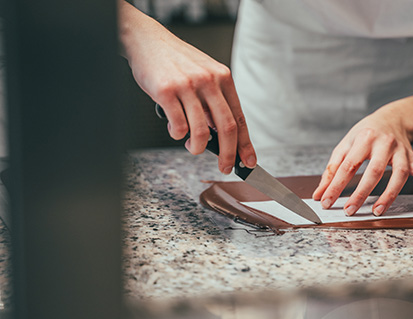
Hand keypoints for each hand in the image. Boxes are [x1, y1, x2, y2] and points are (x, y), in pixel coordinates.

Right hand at [119, 3, 255, 172]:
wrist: (147, 40)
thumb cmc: (176, 61)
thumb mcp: (205, 74)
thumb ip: (215, 100)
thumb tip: (223, 133)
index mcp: (223, 78)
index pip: (239, 118)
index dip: (245, 144)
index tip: (248, 160)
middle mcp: (208, 81)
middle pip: (227, 128)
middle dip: (228, 154)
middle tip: (225, 167)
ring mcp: (188, 86)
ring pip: (201, 131)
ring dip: (198, 147)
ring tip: (193, 147)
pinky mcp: (166, 91)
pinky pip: (179, 126)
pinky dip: (178, 134)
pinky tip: (175, 129)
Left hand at [312, 104, 412, 215]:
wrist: (394, 118)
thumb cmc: (366, 133)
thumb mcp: (346, 144)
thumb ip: (332, 170)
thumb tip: (319, 194)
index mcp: (364, 138)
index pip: (348, 165)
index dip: (336, 185)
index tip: (326, 202)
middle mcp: (385, 144)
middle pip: (374, 171)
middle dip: (361, 193)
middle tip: (349, 210)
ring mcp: (402, 152)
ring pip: (399, 174)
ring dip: (389, 195)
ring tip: (377, 211)